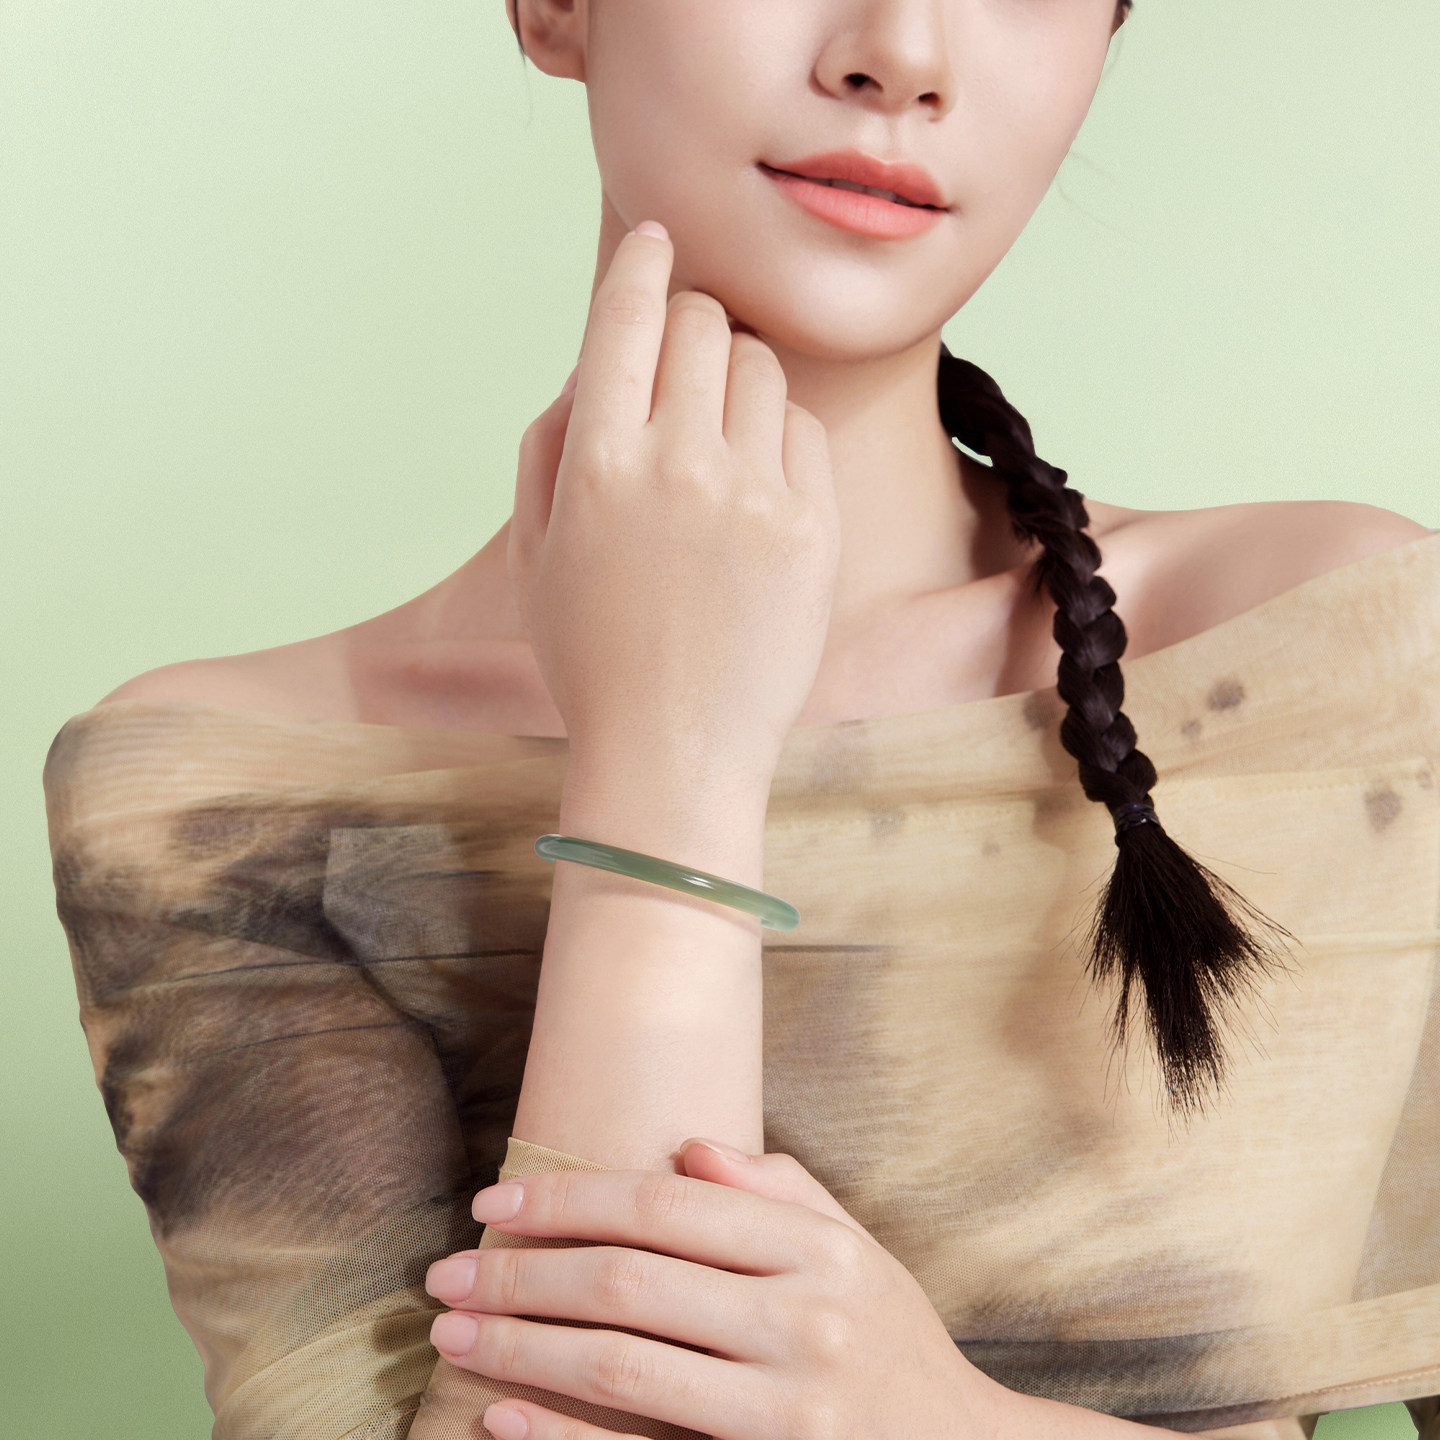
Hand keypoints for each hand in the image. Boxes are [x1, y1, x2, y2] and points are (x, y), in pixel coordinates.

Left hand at [424, 1140, 1008, 1439]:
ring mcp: (786, 1408)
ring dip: (522, 1346)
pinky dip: (563, 1439)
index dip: (570, 1199)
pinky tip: (497, 1418)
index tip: (493, 1203)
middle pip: (630, 1281)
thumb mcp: (856, 1252)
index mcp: (816, 1249)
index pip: (666, 1207)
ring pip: (624, 1366)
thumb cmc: (896, 1345)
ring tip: (449, 1334)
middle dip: (523, 1273)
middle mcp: (802, 1320)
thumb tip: (686, 1149)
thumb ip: (778, 1192)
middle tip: (441, 1275)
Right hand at [505, 221, 840, 787]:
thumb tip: (595, 364)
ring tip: (717, 442)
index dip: (640, 262)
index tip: (655, 238)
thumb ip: (551, 441)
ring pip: (759, 366)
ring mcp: (754, 496)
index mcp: (597, 464)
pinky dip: (777, 438)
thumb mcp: (535, 550)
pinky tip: (755, 490)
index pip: (624, 316)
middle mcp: (678, 465)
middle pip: (701, 323)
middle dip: (688, 325)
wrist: (675, 752)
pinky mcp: (814, 529)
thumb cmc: (592, 655)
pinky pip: (802, 431)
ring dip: (735, 379)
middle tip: (682, 366)